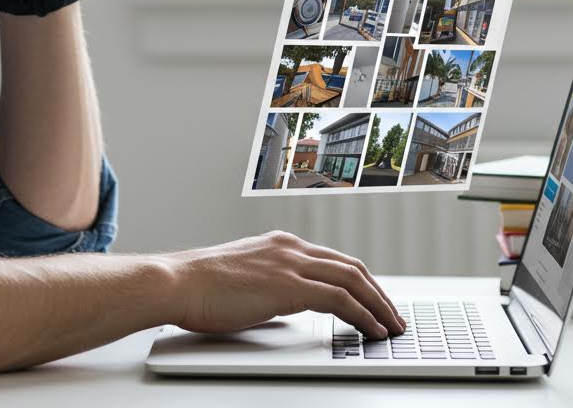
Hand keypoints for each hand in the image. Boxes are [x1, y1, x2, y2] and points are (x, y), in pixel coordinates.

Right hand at [164, 231, 405, 337]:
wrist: (179, 282)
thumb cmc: (200, 286)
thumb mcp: (243, 278)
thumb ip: (269, 283)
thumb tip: (286, 303)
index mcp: (279, 244)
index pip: (332, 259)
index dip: (359, 281)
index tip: (373, 301)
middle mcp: (290, 247)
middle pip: (351, 266)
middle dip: (378, 293)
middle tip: (393, 316)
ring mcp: (290, 263)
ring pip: (353, 279)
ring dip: (379, 305)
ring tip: (391, 327)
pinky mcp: (289, 285)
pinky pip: (340, 299)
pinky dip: (363, 315)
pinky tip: (372, 330)